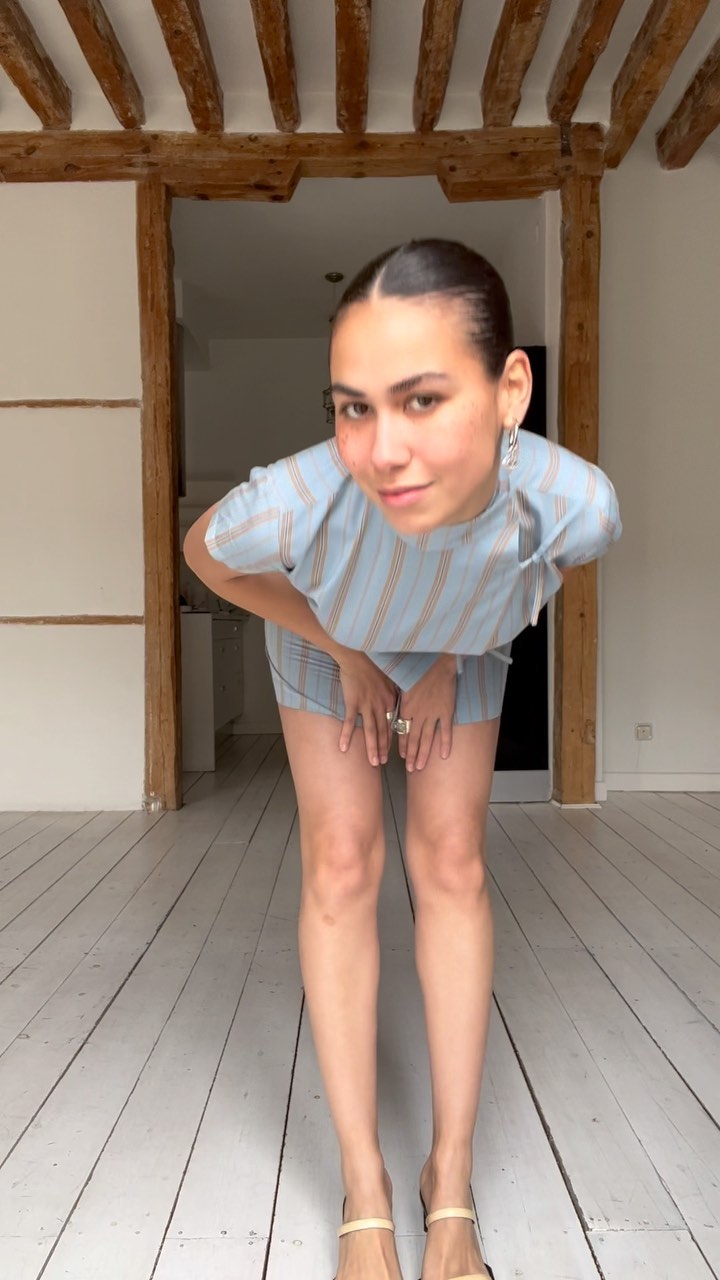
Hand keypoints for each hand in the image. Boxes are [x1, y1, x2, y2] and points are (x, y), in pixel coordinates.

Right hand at [334, 648, 398, 766]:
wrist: (357, 654)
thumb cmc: (372, 663)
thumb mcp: (388, 677)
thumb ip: (392, 692)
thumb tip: (395, 701)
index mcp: (390, 700)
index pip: (393, 724)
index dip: (392, 739)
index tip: (392, 752)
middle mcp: (381, 705)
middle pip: (383, 731)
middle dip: (384, 749)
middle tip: (382, 763)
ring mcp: (367, 705)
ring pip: (371, 731)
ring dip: (372, 748)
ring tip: (373, 762)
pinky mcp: (353, 702)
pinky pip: (349, 722)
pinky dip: (346, 735)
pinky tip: (343, 747)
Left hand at [396, 655, 456, 772]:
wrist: (437, 662)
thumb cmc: (419, 670)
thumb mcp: (403, 684)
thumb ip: (400, 698)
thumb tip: (392, 705)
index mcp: (406, 708)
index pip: (402, 731)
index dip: (402, 745)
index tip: (401, 756)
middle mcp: (418, 714)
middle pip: (413, 739)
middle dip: (411, 755)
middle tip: (410, 769)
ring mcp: (433, 714)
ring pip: (427, 739)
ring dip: (423, 754)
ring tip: (420, 767)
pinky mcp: (446, 711)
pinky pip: (445, 731)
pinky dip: (445, 744)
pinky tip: (444, 755)